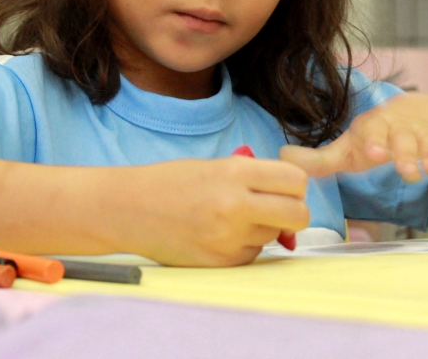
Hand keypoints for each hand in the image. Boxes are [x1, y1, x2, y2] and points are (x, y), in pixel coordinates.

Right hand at [120, 157, 309, 266]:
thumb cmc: (170, 183)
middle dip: (294, 212)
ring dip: (264, 228)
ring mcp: (228, 237)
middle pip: (299, 214)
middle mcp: (235, 205)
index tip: (285, 188)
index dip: (295, 186)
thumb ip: (254, 177)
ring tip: (232, 219)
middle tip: (277, 209)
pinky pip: (253, 254)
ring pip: (275, 236)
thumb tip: (293, 195)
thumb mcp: (215, 165)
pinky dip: (245, 245)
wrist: (127, 210)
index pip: (296, 181)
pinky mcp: (221, 262)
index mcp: (235, 173)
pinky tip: (219, 235)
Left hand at [280, 93, 427, 183]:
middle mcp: (403, 127)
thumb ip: (320, 158)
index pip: (373, 131)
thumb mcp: (350, 148)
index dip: (373, 140)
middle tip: (408, 169)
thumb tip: (280, 157)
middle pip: (405, 139)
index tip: (372, 150)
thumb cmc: (378, 137)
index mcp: (376, 126)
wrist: (422, 114)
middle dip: (406, 152)